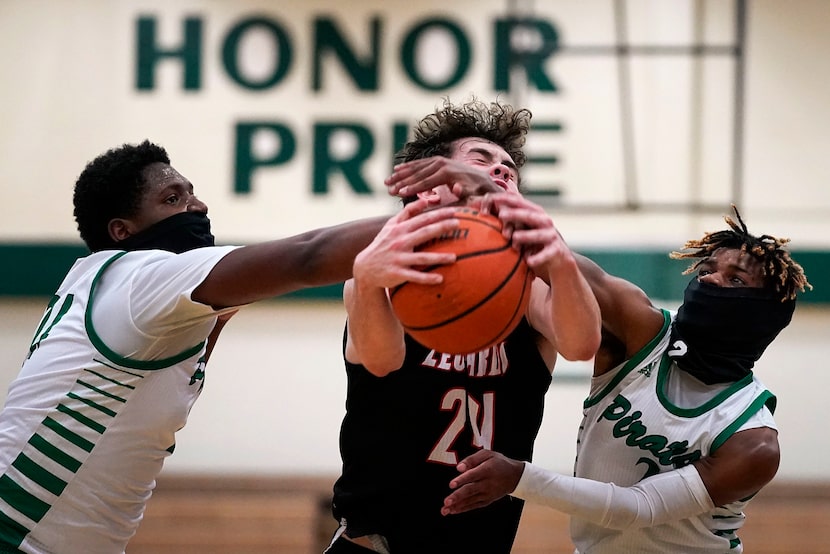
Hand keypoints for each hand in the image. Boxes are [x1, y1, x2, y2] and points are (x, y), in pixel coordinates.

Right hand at [352, 199, 458, 289]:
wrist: (365, 267)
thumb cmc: (383, 244)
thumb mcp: (391, 226)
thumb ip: (407, 212)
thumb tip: (425, 200)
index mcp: (400, 229)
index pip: (422, 219)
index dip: (438, 214)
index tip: (455, 211)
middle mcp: (399, 242)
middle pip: (424, 233)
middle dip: (441, 227)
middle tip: (458, 224)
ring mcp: (398, 259)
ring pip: (421, 258)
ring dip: (438, 257)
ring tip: (454, 257)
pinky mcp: (397, 274)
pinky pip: (414, 277)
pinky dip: (426, 278)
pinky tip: (440, 279)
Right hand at [385, 157, 501, 198]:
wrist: (485, 181)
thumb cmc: (479, 194)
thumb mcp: (475, 196)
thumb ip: (466, 194)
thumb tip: (456, 189)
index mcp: (449, 173)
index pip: (426, 181)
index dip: (412, 188)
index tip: (399, 193)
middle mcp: (443, 163)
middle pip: (418, 173)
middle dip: (402, 181)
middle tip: (388, 189)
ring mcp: (440, 160)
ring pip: (416, 167)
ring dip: (401, 174)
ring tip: (387, 181)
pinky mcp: (439, 161)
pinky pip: (420, 163)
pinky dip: (407, 167)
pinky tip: (396, 169)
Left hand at [441, 449, 524, 515]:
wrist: (515, 476)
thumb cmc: (498, 463)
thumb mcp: (487, 454)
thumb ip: (472, 459)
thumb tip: (459, 468)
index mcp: (487, 470)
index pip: (472, 475)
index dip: (462, 480)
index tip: (451, 484)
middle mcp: (487, 484)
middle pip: (471, 490)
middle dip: (457, 497)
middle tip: (447, 501)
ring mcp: (488, 494)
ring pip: (471, 500)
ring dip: (457, 506)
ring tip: (445, 510)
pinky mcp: (488, 500)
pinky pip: (474, 505)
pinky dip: (464, 509)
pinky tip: (453, 511)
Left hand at [481, 193, 572, 277]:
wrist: (558, 259)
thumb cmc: (534, 243)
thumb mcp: (524, 229)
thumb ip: (510, 220)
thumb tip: (485, 209)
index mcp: (535, 213)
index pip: (520, 203)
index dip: (507, 200)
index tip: (492, 198)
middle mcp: (544, 221)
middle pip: (530, 216)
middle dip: (516, 214)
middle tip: (502, 214)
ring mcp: (551, 235)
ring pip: (538, 234)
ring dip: (526, 236)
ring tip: (514, 238)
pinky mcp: (556, 250)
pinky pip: (546, 254)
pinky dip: (538, 257)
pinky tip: (528, 261)